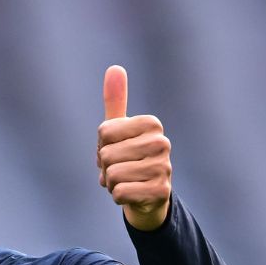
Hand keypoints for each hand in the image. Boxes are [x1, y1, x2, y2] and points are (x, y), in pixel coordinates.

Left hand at [97, 65, 171, 230]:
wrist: (147, 194)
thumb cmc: (129, 157)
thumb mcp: (119, 130)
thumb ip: (116, 101)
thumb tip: (114, 68)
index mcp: (152, 123)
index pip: (104, 132)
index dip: (102, 145)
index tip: (116, 149)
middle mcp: (162, 143)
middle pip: (106, 154)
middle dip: (105, 166)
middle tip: (121, 168)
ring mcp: (164, 168)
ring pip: (113, 175)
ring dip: (111, 183)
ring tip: (126, 181)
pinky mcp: (161, 191)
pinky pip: (120, 193)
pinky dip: (118, 196)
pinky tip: (131, 193)